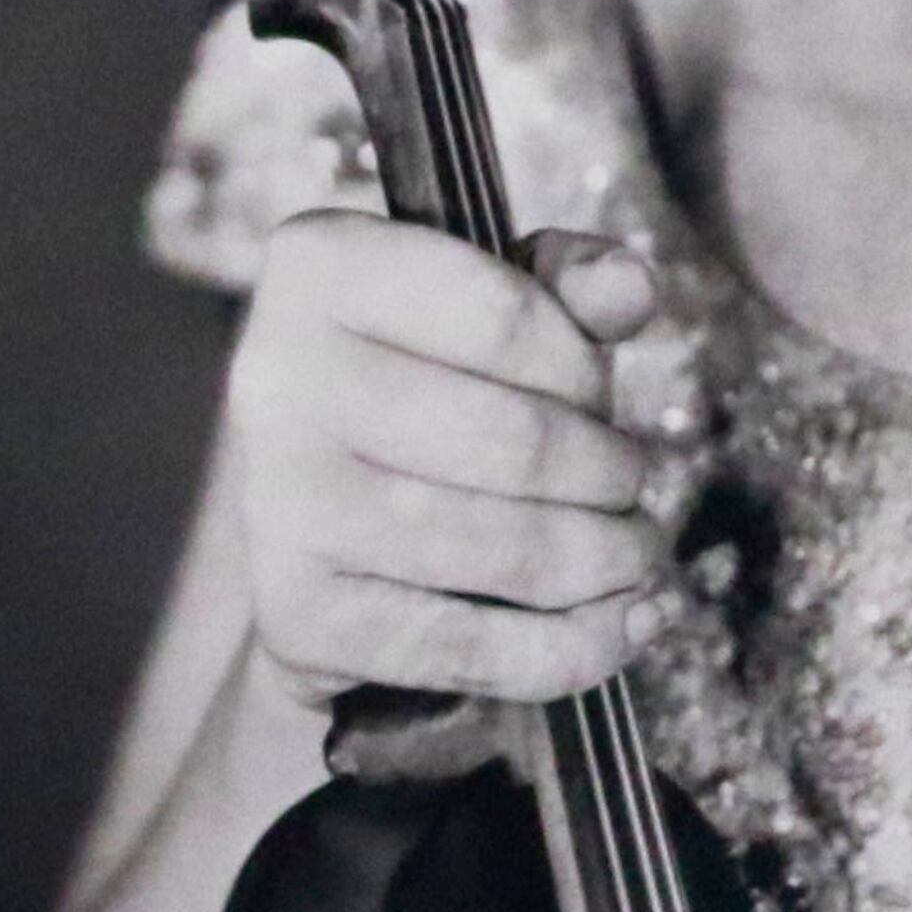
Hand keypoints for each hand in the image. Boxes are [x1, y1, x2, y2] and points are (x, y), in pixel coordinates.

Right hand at [225, 212, 673, 707]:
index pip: (504, 315)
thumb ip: (569, 282)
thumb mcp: (493, 299)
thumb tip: (632, 287)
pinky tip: (626, 621)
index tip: (600, 395)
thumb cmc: (431, 378)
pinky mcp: (298, 616)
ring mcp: (280, 504)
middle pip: (513, 441)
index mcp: (321, 265)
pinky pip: (469, 646)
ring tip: (634, 550)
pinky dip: (573, 646)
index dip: (583, 365)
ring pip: (502, 548)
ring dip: (605, 558)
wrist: (321, 509)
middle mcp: (277, 378)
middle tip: (631, 483)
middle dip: (607, 472)